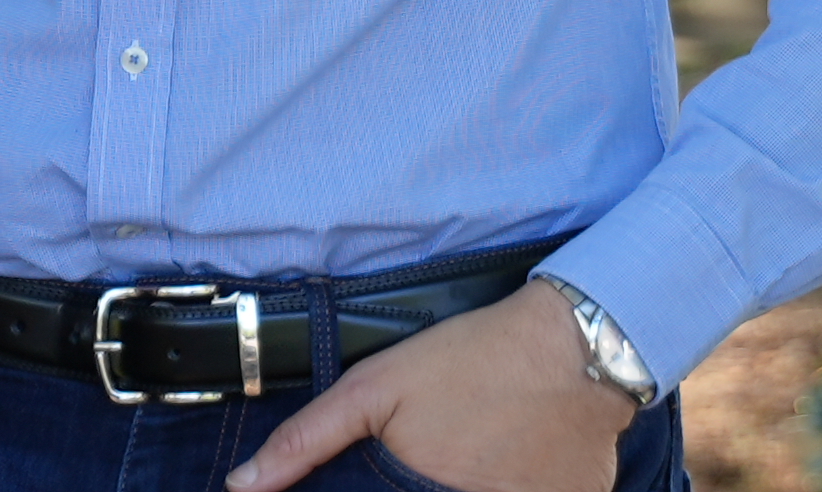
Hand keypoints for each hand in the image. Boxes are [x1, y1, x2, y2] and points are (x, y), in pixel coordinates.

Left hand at [225, 282, 634, 491]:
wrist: (577, 344)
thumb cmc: (472, 361)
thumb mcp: (376, 389)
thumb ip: (309, 441)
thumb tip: (244, 485)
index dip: (385, 491)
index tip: (404, 470)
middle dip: (434, 480)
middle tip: (452, 444)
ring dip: (478, 476)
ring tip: (484, 442)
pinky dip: (522, 479)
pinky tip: (517, 454)